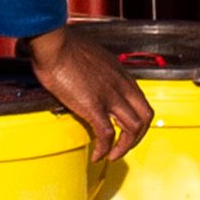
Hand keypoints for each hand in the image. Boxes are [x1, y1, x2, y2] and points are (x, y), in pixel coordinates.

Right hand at [27, 23, 154, 169]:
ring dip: (124, 147)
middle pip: (145, 116)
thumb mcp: (91, 56)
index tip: (125, 129)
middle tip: (123, 147)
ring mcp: (109, 96)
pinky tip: (96, 155)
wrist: (54, 43)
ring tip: (111, 156)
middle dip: (138, 137)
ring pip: (133, 128)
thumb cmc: (65, 46)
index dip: (137, 119)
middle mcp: (120, 85)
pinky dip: (104, 149)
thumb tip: (90, 79)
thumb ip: (97, 70)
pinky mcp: (93, 105)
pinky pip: (107, 134)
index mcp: (120, 73)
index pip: (141, 100)